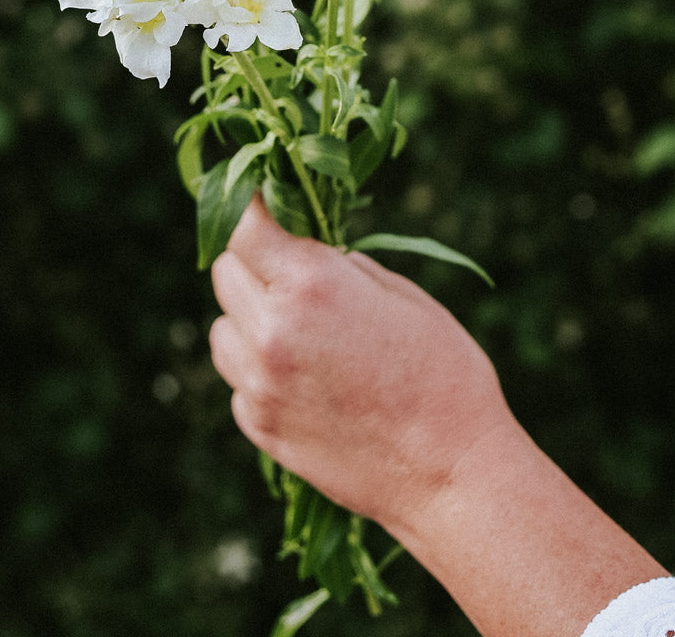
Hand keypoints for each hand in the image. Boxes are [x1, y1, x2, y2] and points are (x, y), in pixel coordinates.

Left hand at [209, 194, 510, 538]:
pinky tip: (306, 375)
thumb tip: (307, 252)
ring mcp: (260, 383)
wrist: (451, 473)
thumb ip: (343, 266)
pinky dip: (259, 368)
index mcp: (311, 285)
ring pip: (223, 327)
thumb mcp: (402, 294)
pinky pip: (238, 379)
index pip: (243, 224)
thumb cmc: (445, 372)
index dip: (249, 205)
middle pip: (225, 271)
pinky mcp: (259, 427)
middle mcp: (272, 330)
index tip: (261, 200)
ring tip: (299, 328)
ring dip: (248, 317)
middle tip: (291, 269)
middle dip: (253, 260)